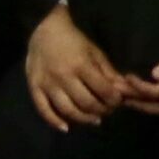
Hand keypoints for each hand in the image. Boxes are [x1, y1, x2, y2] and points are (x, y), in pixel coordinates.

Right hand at [24, 3, 127, 129]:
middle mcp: (64, 77)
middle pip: (85, 103)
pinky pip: (43, 110)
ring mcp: (47, 84)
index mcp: (81, 65)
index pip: (102, 90)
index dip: (113, 100)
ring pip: (67, 110)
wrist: (44, 30)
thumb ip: (108, 71)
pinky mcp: (34, 88)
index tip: (118, 102)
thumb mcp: (95, 52)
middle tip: (107, 112)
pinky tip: (66, 128)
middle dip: (101, 110)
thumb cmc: (74, 40)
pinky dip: (54, 122)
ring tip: (93, 120)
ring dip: (83, 119)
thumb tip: (123, 89)